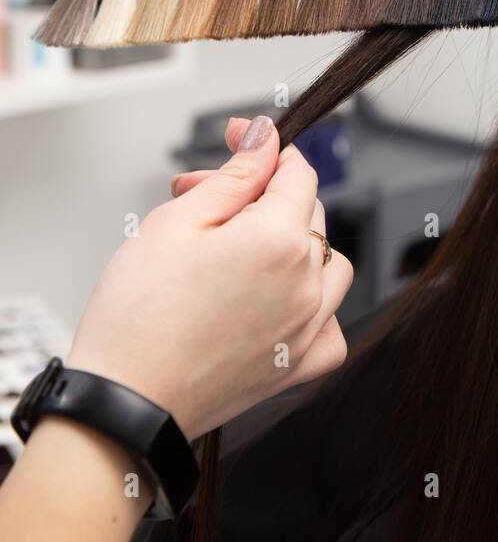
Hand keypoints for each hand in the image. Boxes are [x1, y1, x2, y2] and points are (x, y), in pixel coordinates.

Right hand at [66, 117, 351, 438]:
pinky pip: (330, 325)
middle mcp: (307, 284)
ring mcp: (307, 329)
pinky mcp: (296, 368)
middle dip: (259, 194)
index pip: (297, 173)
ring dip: (294, 243)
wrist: (123, 403)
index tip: (238, 139)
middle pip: (307, 213)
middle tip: (200, 197)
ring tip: (237, 246)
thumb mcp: (176, 221)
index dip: (264, 147)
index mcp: (281, 240)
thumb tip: (265, 139)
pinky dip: (314, 305)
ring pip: (328, 264)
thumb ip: (234, 176)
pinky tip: (275, 298)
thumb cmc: (137, 316)